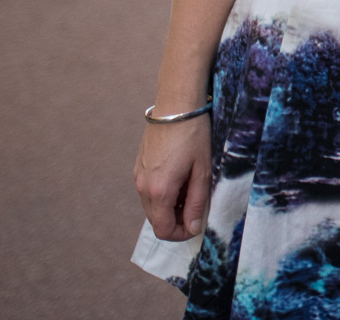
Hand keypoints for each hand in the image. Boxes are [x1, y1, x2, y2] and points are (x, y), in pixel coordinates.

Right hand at [134, 117, 212, 240]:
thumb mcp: (202, 171)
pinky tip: (179, 178)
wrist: (176, 105)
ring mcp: (138, 176)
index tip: (196, 225)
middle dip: (176, 221)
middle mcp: (142, 187)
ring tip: (190, 189)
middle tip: (196, 208)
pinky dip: (162, 193)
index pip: (163, 230)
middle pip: (156, 220)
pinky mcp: (138, 166)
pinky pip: (148, 190)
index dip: (180, 234)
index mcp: (158, 191)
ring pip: (152, 206)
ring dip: (170, 207)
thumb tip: (193, 228)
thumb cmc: (194, 136)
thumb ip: (196, 203)